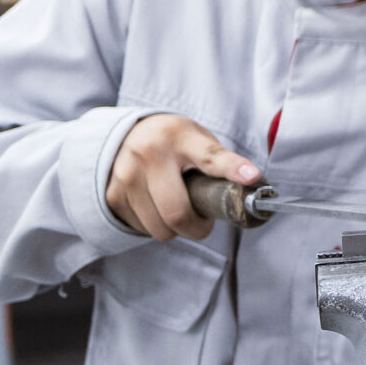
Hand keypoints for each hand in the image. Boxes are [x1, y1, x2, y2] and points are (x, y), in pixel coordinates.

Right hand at [105, 114, 260, 240]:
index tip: (252, 177)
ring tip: (179, 210)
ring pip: (160, 227)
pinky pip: (143, 228)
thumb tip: (251, 184)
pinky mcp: (113, 195)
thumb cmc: (173, 142)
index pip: (210, 156)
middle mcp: (148, 154)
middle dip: (197, 228)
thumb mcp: (197, 139)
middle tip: (203, 222)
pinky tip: (157, 207)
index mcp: (178, 136)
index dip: (233, 169)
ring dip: (176, 229)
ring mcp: (126, 175)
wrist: (126, 136)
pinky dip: (156, 226)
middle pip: (177, 212)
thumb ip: (219, 161)